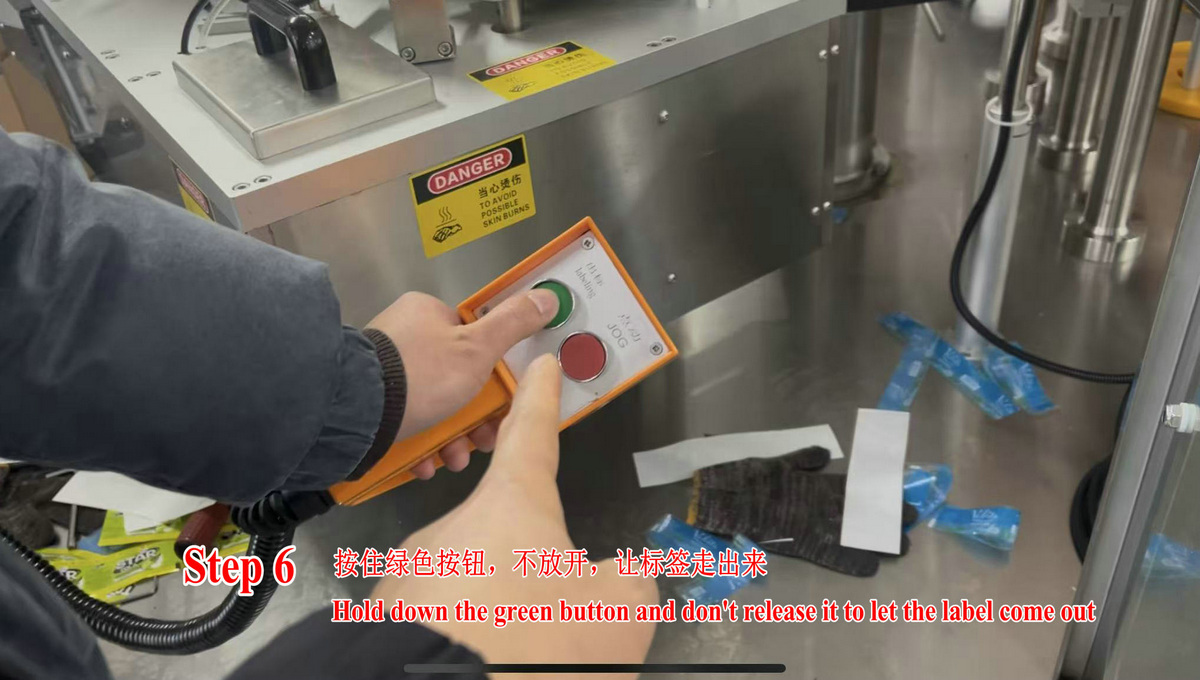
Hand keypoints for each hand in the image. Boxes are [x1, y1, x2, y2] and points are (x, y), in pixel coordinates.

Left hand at [367, 289, 557, 478]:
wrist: (352, 414)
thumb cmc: (422, 374)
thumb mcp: (478, 348)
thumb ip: (514, 324)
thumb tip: (548, 296)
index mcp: (428, 315)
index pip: (472, 338)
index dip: (493, 373)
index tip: (503, 403)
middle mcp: (402, 339)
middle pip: (455, 379)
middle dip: (474, 417)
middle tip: (483, 441)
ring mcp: (382, 374)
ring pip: (432, 407)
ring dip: (450, 438)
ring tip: (453, 460)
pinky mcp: (366, 405)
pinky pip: (404, 424)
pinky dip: (420, 446)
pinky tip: (425, 464)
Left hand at [373, 356, 658, 665]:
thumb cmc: (530, 643)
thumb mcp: (617, 614)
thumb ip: (628, 582)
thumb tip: (623, 575)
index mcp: (511, 506)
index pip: (531, 436)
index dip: (543, 400)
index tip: (542, 365)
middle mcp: (451, 528)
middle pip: (502, 534)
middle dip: (530, 571)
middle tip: (554, 620)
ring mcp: (407, 574)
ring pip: (467, 586)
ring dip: (493, 612)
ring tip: (513, 647)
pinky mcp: (375, 619)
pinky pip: (429, 620)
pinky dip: (456, 635)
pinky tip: (472, 661)